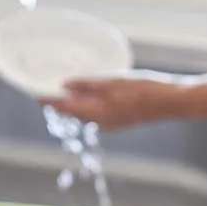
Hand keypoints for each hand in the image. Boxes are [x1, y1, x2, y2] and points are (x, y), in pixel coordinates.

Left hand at [41, 76, 183, 129]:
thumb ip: (87, 85)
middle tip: (47, 89)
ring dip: (73, 105)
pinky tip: (89, 96)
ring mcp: (110, 123)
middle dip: (58, 103)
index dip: (47, 101)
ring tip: (64, 91)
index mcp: (95, 113)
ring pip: (84, 115)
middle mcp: (99, 122)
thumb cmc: (143, 90)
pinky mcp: (119, 121)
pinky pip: (96, 115)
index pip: (63, 108)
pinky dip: (87, 106)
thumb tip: (65, 85)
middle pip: (71, 113)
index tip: (35, 93)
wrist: (171, 102)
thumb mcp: (112, 82)